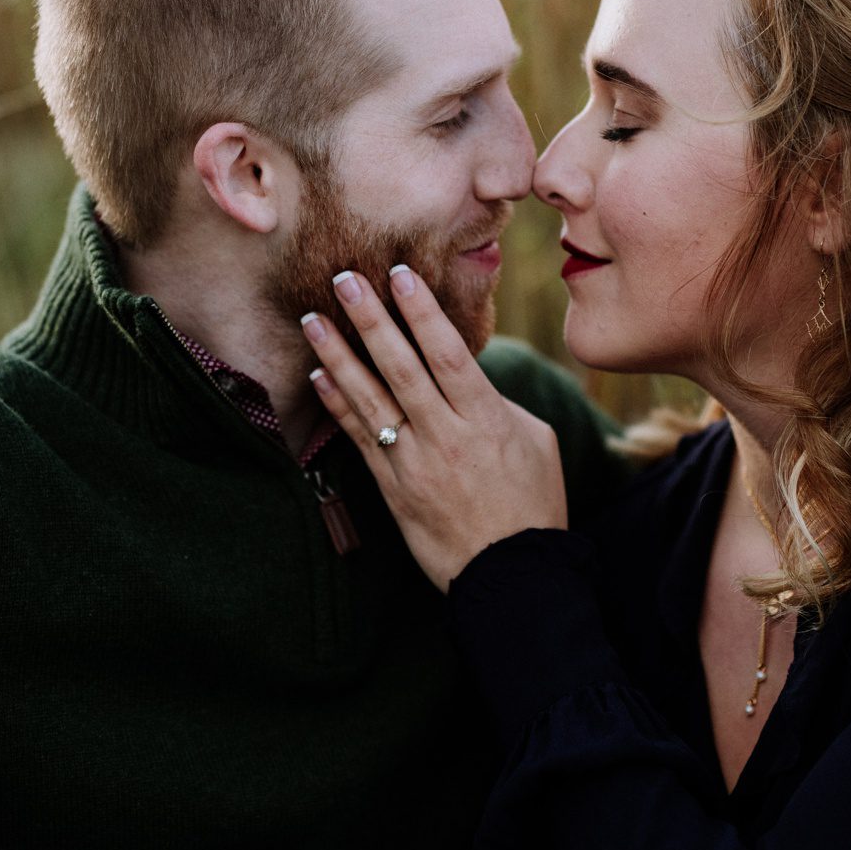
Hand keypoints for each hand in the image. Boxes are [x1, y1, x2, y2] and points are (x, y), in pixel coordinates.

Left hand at [301, 266, 565, 591]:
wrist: (513, 575)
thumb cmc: (533, 504)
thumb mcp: (537, 441)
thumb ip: (498, 402)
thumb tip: (466, 374)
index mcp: (487, 419)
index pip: (448, 353)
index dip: (422, 312)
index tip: (400, 275)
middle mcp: (446, 436)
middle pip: (402, 367)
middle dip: (371, 320)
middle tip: (344, 279)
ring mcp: (414, 463)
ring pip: (371, 399)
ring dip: (339, 356)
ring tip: (314, 319)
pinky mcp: (393, 489)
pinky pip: (359, 439)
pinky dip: (338, 405)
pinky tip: (318, 376)